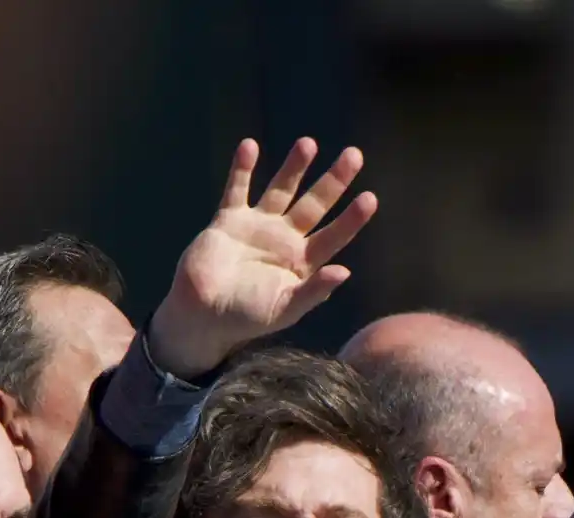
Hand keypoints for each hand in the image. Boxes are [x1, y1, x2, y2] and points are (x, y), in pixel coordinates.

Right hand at [148, 137, 378, 375]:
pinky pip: (237, 190)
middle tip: (355, 155)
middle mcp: (285, 239)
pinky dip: (242, 169)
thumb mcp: (285, 309)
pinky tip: (250, 146)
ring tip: (309, 143)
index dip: (352, 218)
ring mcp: (258, 226)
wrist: (203, 315)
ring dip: (294, 167)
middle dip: (334, 181)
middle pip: (315, 204)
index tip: (370, 198)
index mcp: (303, 262)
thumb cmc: (248, 317)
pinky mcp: (229, 220)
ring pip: (281, 190)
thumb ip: (314, 291)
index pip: (334, 235)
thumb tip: (345, 272)